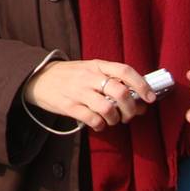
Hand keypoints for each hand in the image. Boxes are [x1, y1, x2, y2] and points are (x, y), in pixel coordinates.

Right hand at [23, 59, 156, 131]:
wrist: (38, 78)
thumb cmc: (70, 76)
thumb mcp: (90, 70)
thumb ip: (112, 81)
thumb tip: (140, 100)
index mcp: (97, 65)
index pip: (125, 71)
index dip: (142, 84)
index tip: (151, 98)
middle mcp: (89, 77)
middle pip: (120, 91)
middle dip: (131, 108)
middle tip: (130, 115)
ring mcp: (78, 91)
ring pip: (108, 108)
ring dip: (116, 119)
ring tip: (113, 120)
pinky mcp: (69, 106)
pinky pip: (92, 119)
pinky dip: (101, 125)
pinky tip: (100, 124)